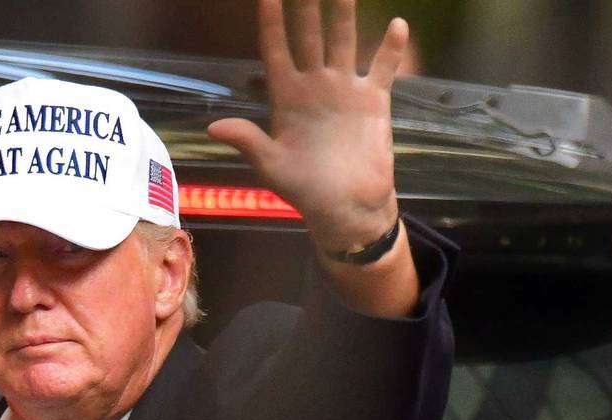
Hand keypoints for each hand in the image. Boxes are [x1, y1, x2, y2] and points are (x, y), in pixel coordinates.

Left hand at [208, 0, 408, 251]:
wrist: (347, 208)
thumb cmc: (305, 190)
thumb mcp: (272, 167)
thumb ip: (248, 141)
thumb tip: (214, 127)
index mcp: (285, 99)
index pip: (275, 51)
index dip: (271, 23)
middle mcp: (314, 87)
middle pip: (309, 36)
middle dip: (307, 7)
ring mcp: (344, 91)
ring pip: (343, 42)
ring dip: (344, 15)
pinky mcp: (373, 102)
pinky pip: (382, 68)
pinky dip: (391, 49)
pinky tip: (398, 24)